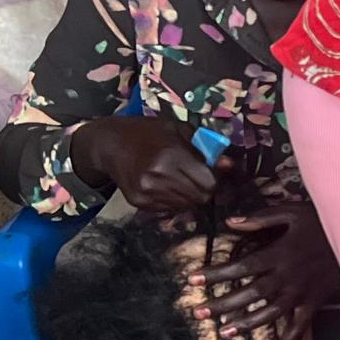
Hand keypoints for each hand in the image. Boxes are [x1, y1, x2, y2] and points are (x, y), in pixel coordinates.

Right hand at [79, 115, 217, 213]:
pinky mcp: (138, 202)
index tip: (211, 171)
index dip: (214, 178)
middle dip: (204, 189)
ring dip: (189, 195)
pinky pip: (168, 209)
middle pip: (199, 197)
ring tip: (179, 179)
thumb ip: (205, 147)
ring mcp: (146, 192)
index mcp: (172, 156)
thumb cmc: (148, 132)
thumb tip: (229, 165)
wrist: (110, 144)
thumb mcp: (178, 130)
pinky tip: (164, 185)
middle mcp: (158, 177)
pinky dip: (173, 200)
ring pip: (185, 206)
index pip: (209, 183)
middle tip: (197, 177)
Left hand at [206, 205, 339, 332]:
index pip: (241, 266)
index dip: (216, 274)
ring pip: (270, 312)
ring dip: (247, 324)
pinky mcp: (316, 301)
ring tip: (224, 332)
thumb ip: (261, 218)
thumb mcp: (294, 212)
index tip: (193, 279)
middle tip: (198, 312)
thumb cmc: (325, 221)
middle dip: (223, 303)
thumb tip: (230, 222)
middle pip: (250, 293)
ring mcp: (302, 291)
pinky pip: (300, 325)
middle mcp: (288, 276)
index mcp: (280, 252)